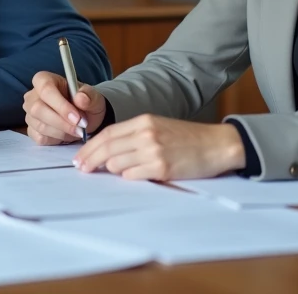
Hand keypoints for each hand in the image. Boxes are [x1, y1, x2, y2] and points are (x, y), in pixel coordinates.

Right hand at [23, 71, 107, 144]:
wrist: (84, 118)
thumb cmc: (86, 103)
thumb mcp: (94, 97)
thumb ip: (89, 96)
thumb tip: (80, 98)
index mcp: (44, 79)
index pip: (46, 89)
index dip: (61, 105)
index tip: (77, 118)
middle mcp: (32, 96)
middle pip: (38, 109)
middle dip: (62, 122)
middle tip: (80, 128)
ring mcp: (30, 114)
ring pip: (40, 126)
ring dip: (62, 132)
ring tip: (78, 130)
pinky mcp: (31, 130)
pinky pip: (41, 138)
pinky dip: (57, 139)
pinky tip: (67, 134)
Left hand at [73, 115, 244, 180]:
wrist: (217, 145)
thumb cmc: (189, 138)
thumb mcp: (160, 127)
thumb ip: (135, 135)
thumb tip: (109, 152)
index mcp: (144, 120)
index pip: (107, 133)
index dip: (90, 147)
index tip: (80, 157)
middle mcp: (146, 133)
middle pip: (107, 148)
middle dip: (90, 160)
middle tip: (82, 169)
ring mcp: (153, 151)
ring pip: (117, 164)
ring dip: (113, 170)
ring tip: (119, 171)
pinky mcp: (161, 168)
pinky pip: (132, 176)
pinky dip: (130, 177)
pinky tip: (136, 175)